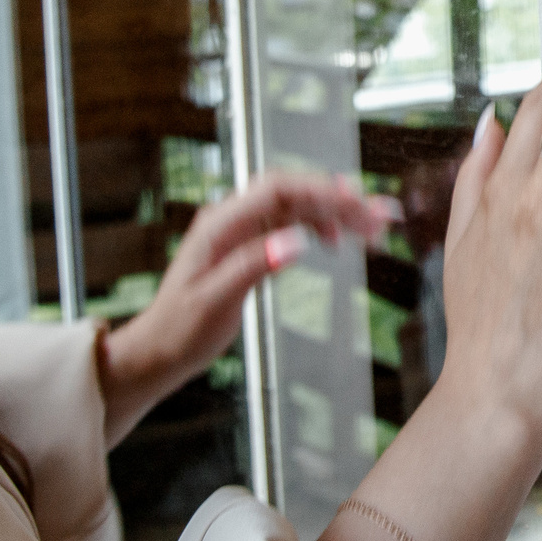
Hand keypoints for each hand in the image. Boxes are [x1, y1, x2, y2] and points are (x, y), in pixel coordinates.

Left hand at [99, 171, 391, 443]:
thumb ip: (254, 267)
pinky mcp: (250, 245)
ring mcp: (241, 230)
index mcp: (220, 224)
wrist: (158, 351)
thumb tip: (297, 242)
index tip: (358, 203)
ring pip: (298, 207)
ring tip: (375, 228)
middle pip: (295, 193)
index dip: (321, 191)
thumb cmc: (179, 330)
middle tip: (383, 216)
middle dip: (341, 200)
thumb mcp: (215, 303)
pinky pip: (292, 224)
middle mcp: (232, 218)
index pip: (278, 190)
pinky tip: (338, 239)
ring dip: (337, 213)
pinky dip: (320, 227)